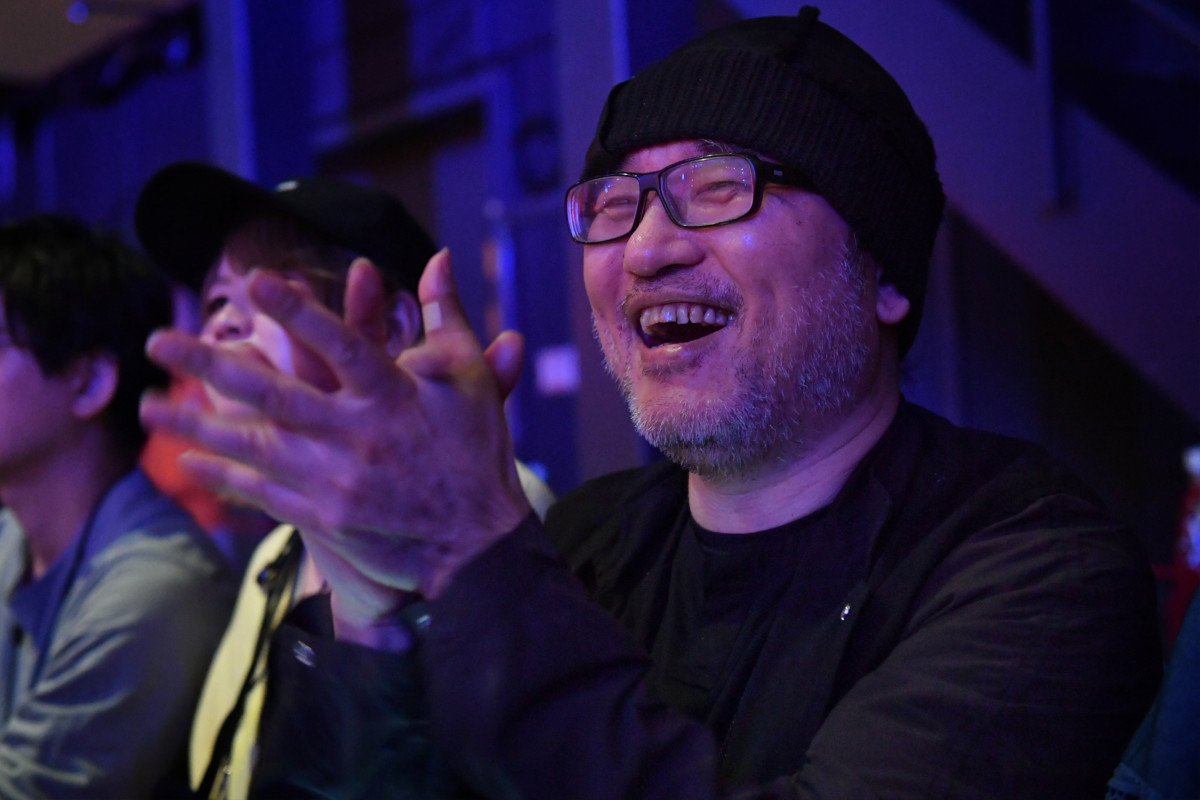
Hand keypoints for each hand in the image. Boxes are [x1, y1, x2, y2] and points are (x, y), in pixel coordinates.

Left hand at [141, 251, 531, 632]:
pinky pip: (263, 492)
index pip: (343, 345)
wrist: (478, 544)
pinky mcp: (326, 517)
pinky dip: (224, 475)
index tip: (256, 283)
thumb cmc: (476, 451)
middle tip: (158, 340)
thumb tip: (439, 257)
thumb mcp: (471, 377)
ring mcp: (337, 480)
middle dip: (209, 365)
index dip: (300, 314)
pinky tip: (189, 460)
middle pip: (274, 394)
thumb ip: (446, 316)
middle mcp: (358, 435)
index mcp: (394, 396)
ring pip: (254, 445)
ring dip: (195, 423)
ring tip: (147, 406)